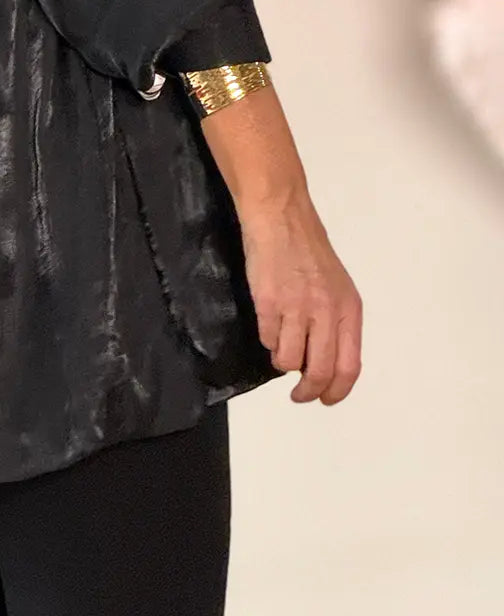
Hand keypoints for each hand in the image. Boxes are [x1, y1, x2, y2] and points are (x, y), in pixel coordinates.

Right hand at [238, 190, 362, 404]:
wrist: (280, 216)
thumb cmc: (307, 249)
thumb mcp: (335, 286)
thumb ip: (335, 321)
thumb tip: (324, 359)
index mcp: (348, 309)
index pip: (349, 366)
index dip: (336, 391)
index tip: (324, 399)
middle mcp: (326, 311)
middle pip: (319, 371)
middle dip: (308, 391)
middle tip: (299, 395)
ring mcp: (296, 307)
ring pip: (288, 360)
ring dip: (282, 360)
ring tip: (280, 343)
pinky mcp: (268, 302)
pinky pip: (266, 338)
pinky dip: (267, 338)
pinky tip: (269, 320)